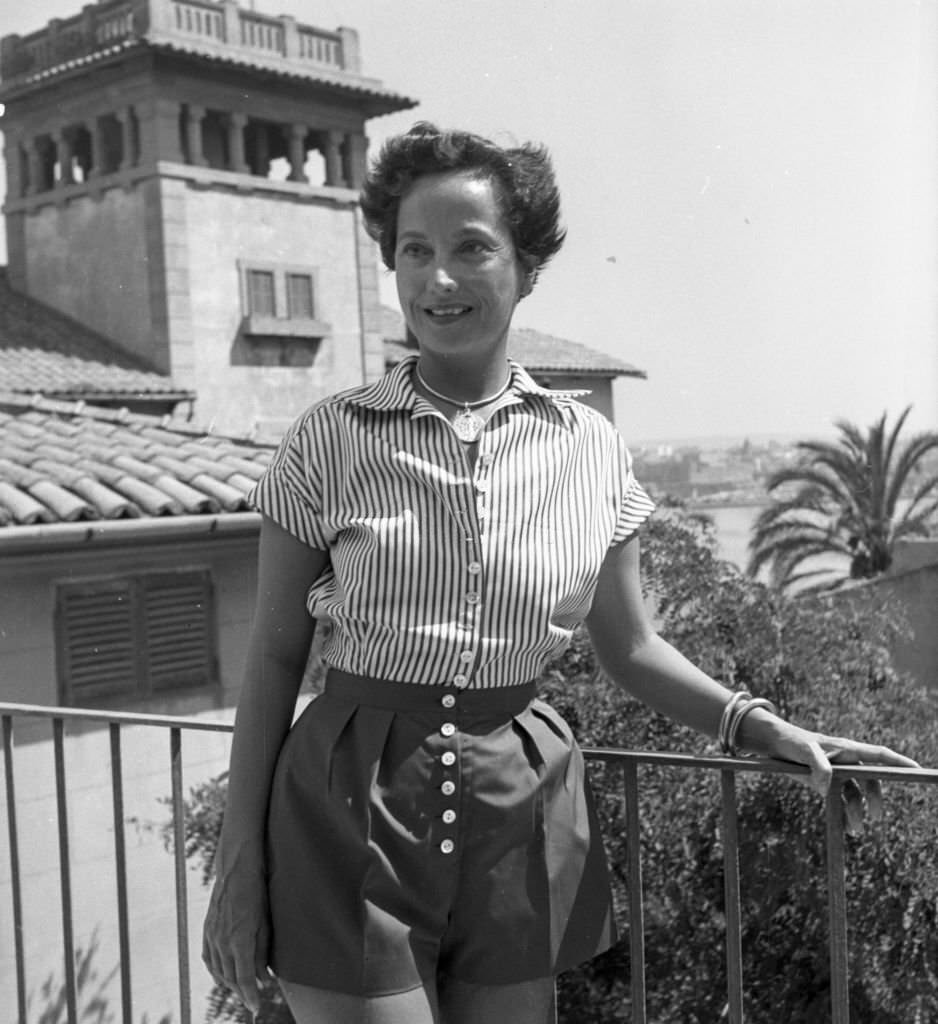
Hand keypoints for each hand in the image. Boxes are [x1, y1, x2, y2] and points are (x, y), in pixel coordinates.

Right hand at [202, 856, 269, 1015]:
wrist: (236, 869)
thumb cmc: (257, 893)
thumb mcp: (265, 923)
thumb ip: (263, 953)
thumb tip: (263, 979)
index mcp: (239, 940)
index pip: (243, 979)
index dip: (250, 996)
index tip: (256, 1008)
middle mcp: (222, 942)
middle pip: (230, 978)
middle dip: (241, 992)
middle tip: (252, 1000)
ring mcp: (211, 936)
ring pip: (218, 971)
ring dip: (229, 983)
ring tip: (240, 990)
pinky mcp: (206, 930)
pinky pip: (208, 958)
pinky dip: (215, 971)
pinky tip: (222, 975)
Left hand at [762, 721, 920, 833]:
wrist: (773, 745)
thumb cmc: (791, 742)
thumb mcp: (803, 751)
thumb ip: (817, 765)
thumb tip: (828, 787)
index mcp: (846, 749)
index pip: (878, 755)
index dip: (899, 762)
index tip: (917, 769)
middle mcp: (846, 761)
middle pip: (870, 780)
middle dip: (875, 798)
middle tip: (875, 817)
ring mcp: (837, 772)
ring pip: (856, 794)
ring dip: (857, 811)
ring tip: (854, 829)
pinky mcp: (825, 783)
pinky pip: (841, 800)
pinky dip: (844, 814)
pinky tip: (845, 829)